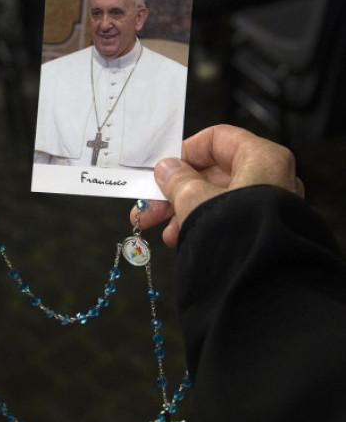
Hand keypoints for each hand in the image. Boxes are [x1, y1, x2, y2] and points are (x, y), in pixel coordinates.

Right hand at [131, 125, 303, 247]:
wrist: (261, 282)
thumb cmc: (234, 232)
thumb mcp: (194, 198)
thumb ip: (177, 180)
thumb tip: (166, 169)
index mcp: (262, 158)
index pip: (218, 139)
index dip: (186, 152)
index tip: (164, 170)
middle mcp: (270, 178)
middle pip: (212, 173)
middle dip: (176, 190)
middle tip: (151, 205)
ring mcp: (266, 204)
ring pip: (215, 197)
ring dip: (183, 210)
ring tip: (162, 231)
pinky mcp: (259, 227)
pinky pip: (225, 216)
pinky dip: (200, 223)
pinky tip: (179, 239)